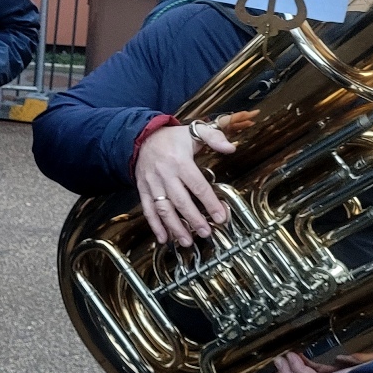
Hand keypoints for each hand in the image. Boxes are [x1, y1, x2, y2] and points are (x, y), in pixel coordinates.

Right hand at [134, 113, 256, 244]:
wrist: (142, 136)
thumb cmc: (171, 138)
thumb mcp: (194, 131)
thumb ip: (214, 137)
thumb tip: (230, 148)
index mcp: (179, 161)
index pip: (198, 185)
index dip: (210, 203)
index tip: (220, 216)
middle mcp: (164, 174)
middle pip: (181, 201)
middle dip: (194, 219)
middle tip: (206, 233)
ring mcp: (152, 183)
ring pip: (163, 208)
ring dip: (175, 227)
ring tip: (187, 241)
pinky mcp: (142, 189)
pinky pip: (148, 209)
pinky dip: (155, 225)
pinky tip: (164, 238)